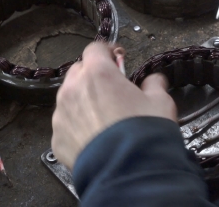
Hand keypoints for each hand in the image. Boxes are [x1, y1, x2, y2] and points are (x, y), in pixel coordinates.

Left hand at [51, 42, 176, 169]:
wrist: (128, 170)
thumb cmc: (143, 133)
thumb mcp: (161, 101)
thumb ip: (153, 83)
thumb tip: (153, 81)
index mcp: (98, 73)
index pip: (96, 48)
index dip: (108, 52)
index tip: (117, 58)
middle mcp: (74, 89)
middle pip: (79, 71)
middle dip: (94, 75)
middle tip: (113, 88)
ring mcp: (62, 114)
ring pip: (70, 97)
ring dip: (84, 100)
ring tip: (104, 116)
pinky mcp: (57, 138)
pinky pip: (66, 124)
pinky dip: (77, 125)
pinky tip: (96, 135)